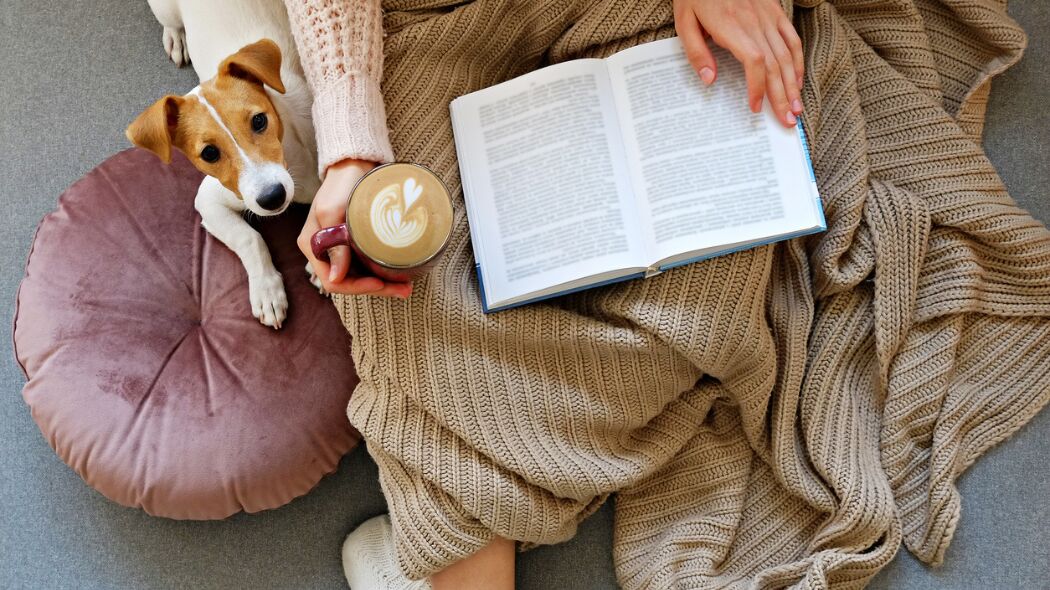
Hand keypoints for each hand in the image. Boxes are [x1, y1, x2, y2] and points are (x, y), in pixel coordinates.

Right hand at [297, 158, 412, 297]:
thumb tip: (336, 277)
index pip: (332, 280)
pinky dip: (381, 272)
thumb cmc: (341, 184)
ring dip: (382, 283)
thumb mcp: (334, 211)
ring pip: (359, 277)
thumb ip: (334, 244)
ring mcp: (338, 249)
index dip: (356, 287)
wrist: (353, 165)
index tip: (379, 282)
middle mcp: (323, 251)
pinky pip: (365, 265)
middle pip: (348, 282)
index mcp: (312, 245)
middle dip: (376, 288)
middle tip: (404, 290)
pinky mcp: (352, 244)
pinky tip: (398, 274)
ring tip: (406, 286)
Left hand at [674, 0, 804, 126]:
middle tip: (787, 122)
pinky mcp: (775, 12)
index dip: (758, 87)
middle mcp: (755, 23)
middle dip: (782, 97)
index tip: (755, 107)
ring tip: (796, 109)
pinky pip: (791, 39)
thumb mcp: (685, 22)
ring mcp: (768, 17)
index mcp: (732, 26)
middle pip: (775, 65)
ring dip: (793, 85)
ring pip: (786, 55)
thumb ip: (696, 52)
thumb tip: (710, 80)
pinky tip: (797, 81)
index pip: (754, 61)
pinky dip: (797, 62)